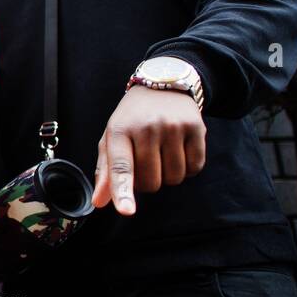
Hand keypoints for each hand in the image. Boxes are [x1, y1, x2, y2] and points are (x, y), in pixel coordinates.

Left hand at [93, 86, 205, 214]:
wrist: (162, 86)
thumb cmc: (132, 119)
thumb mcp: (112, 138)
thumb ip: (105, 171)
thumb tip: (100, 203)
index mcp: (120, 130)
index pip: (120, 167)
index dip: (123, 191)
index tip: (126, 211)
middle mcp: (147, 127)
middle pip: (151, 182)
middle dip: (147, 181)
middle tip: (145, 161)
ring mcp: (173, 126)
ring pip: (173, 178)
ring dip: (167, 176)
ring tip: (161, 153)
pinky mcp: (197, 127)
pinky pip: (195, 168)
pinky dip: (187, 168)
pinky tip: (178, 151)